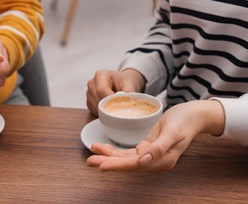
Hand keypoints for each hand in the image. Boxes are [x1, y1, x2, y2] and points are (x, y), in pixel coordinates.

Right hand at [86, 69, 145, 115]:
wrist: (122, 82)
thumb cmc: (125, 81)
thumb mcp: (130, 84)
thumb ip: (129, 92)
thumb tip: (128, 103)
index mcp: (101, 75)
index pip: (101, 90)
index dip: (109, 99)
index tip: (118, 105)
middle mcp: (92, 83)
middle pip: (96, 99)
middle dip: (108, 106)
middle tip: (119, 109)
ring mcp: (89, 92)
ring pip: (94, 106)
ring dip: (105, 110)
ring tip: (115, 108)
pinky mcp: (89, 101)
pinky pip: (93, 110)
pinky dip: (101, 113)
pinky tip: (109, 110)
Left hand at [86, 100, 224, 170]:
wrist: (191, 115)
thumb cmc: (184, 122)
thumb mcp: (172, 132)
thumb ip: (159, 147)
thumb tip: (144, 161)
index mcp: (162, 160)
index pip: (135, 165)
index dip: (117, 165)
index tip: (102, 166)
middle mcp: (154, 161)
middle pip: (127, 164)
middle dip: (107, 162)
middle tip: (89, 161)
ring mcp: (150, 155)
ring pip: (125, 158)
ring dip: (108, 155)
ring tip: (93, 150)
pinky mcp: (146, 147)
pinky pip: (128, 152)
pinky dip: (115, 150)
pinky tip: (104, 148)